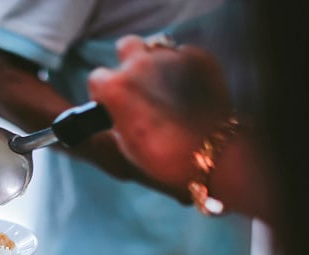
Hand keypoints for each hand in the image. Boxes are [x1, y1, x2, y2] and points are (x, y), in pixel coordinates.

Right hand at [87, 35, 233, 192]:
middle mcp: (140, 64)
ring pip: (157, 46)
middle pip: (126, 46)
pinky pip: (184, 55)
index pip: (97, 78)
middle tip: (137, 81)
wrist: (211, 151)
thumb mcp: (125, 144)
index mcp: (116, 87)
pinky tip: (188, 88)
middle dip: (128, 60)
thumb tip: (120, 113)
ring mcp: (171, 57)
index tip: (110, 102)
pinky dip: (183, 68)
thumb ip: (117, 118)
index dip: (102, 91)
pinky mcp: (199, 57)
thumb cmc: (164, 155)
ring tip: (164, 82)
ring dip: (155, 61)